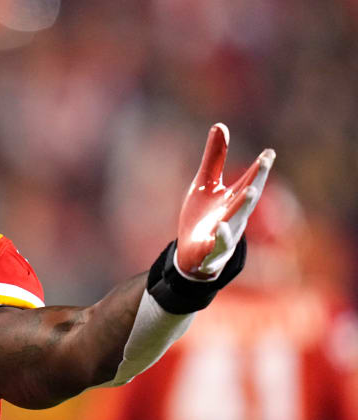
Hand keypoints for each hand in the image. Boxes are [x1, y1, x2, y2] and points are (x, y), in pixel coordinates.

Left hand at [176, 123, 274, 279]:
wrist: (191, 254)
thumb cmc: (202, 217)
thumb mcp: (205, 184)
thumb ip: (214, 158)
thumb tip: (220, 125)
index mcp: (234, 198)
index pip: (250, 180)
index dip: (260, 167)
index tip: (269, 152)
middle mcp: (234, 215)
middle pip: (247, 197)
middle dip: (256, 179)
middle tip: (264, 163)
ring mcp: (225, 234)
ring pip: (237, 220)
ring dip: (243, 206)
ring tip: (251, 191)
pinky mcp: (211, 251)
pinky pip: (218, 245)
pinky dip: (221, 237)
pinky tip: (221, 228)